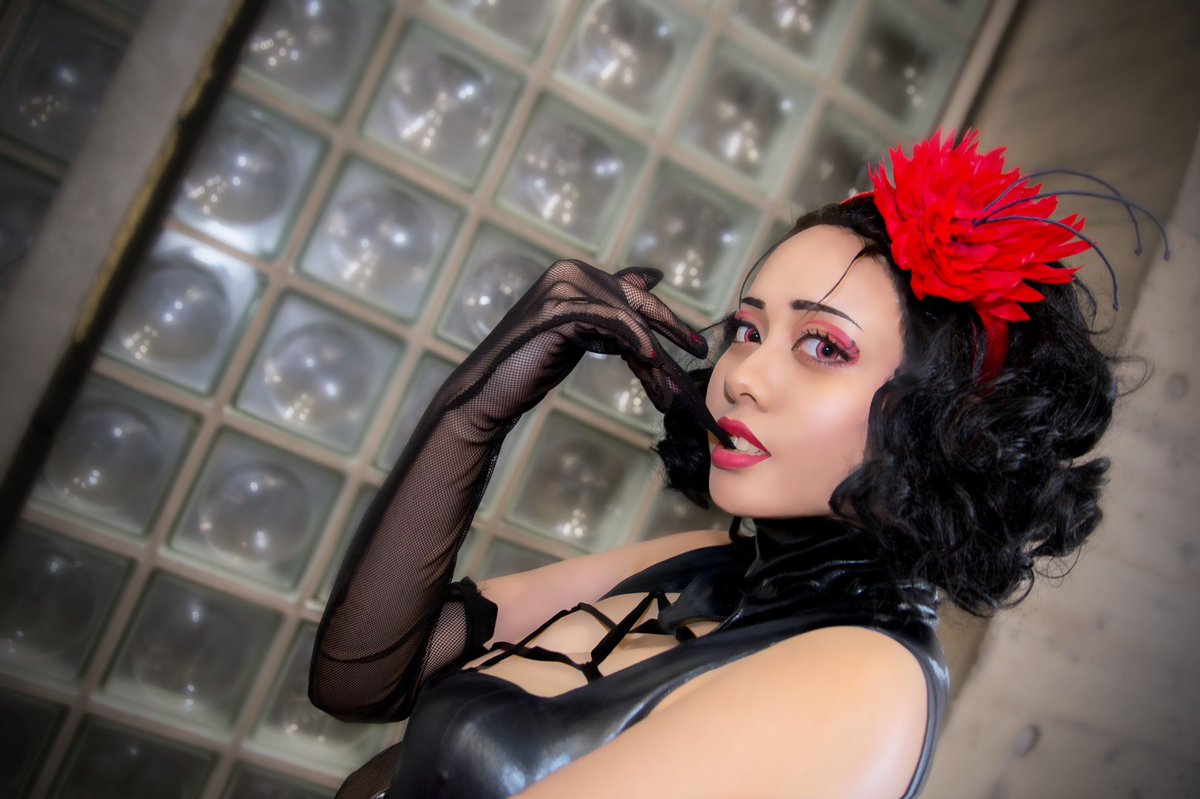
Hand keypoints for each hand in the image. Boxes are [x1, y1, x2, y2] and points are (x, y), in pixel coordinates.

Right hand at [457, 259, 726, 441]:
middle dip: (669, 334)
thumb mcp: (582, 333)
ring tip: (672, 388)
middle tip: (699, 354)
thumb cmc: (531, 367)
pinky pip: (611, 321)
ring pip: (627, 318)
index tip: (695, 344)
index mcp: (575, 273)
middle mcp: (570, 271)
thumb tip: (649, 277)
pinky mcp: (558, 308)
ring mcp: (562, 287)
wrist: (487, 392)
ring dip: (654, 357)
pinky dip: (636, 341)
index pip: (633, 296)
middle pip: (635, 305)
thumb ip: (611, 308)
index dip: (666, 320)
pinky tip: (652, 362)